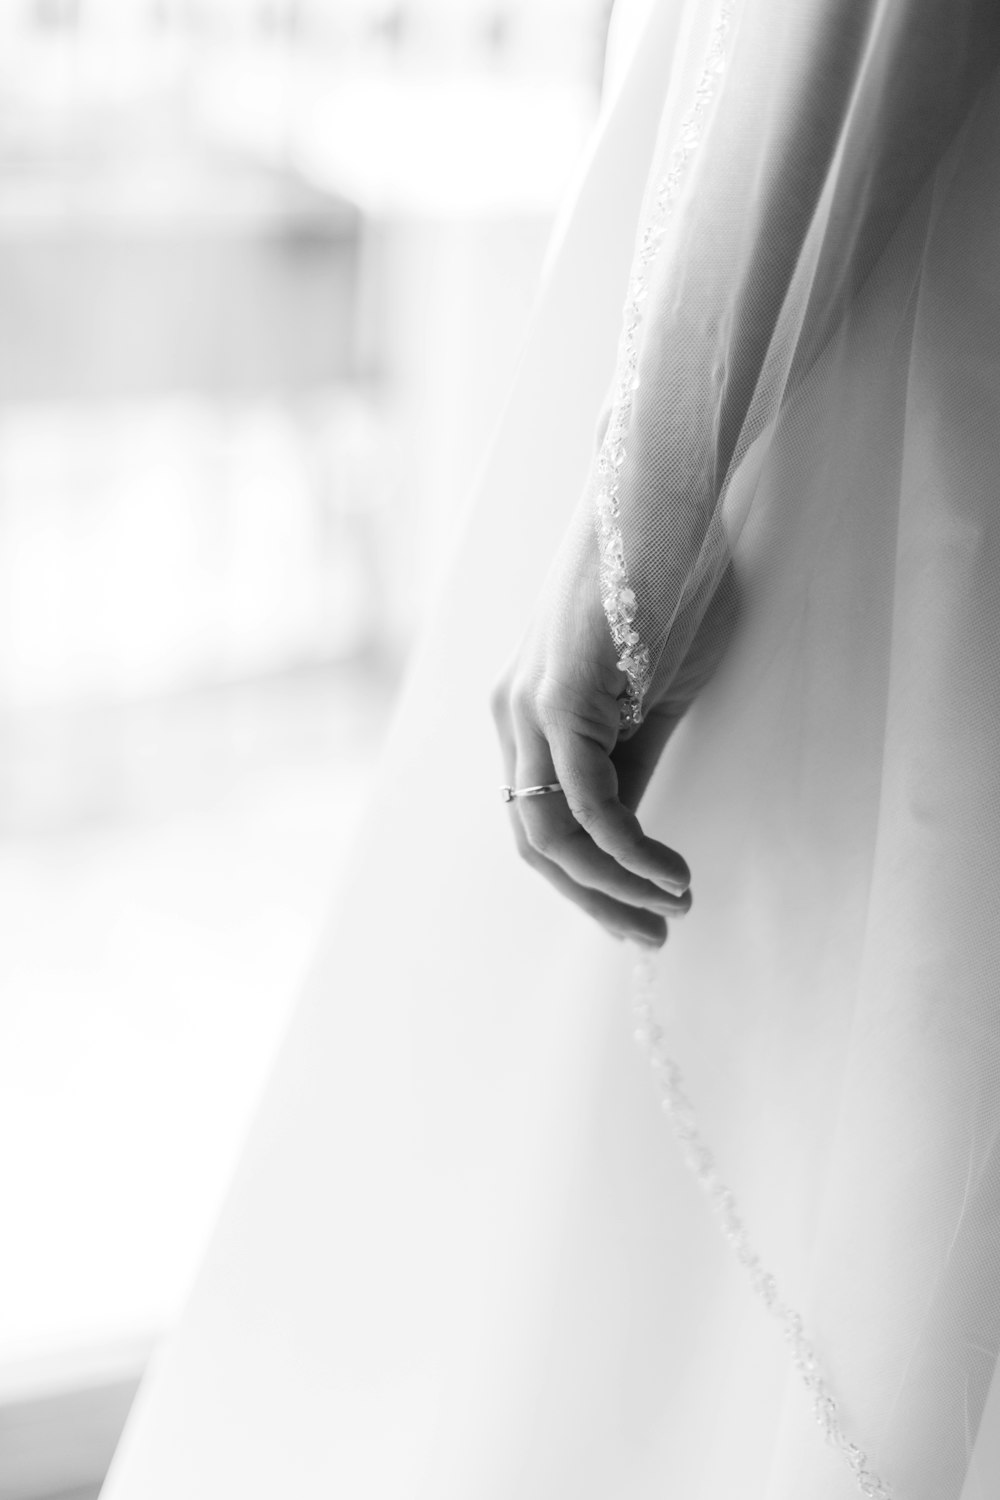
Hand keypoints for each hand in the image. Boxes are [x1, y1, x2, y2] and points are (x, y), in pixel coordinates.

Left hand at [492, 514, 693, 946]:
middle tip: (652, 934)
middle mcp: (512, 716)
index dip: (587, 881)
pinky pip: (585, 801)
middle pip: (533, 843)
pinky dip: (627, 850)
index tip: (641, 911)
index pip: (540, 825)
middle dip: (593, 901)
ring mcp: (526, 707)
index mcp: (527, 717)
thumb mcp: (652, 692)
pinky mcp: (556, 696)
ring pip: (550, 834)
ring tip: (671, 909)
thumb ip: (628, 760)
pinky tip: (670, 872)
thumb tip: (627, 835)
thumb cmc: (664, 581)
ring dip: (611, 888)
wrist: (661, 493)